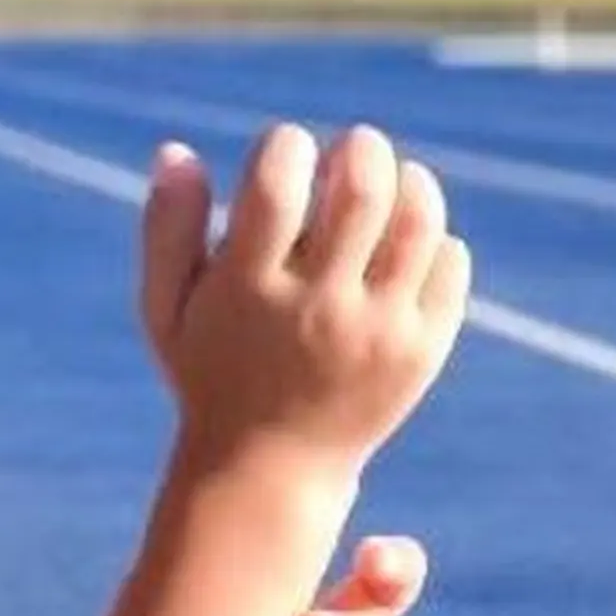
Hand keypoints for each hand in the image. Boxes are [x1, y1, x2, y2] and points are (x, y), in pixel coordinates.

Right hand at [137, 124, 470, 478]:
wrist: (271, 470)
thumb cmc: (212, 372)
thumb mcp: (167, 309)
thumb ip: (166, 229)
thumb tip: (177, 149)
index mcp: (249, 290)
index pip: (278, 184)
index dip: (286, 145)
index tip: (285, 152)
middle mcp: (317, 310)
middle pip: (361, 191)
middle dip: (360, 147)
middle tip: (351, 149)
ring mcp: (376, 333)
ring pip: (417, 223)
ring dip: (410, 180)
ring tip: (392, 180)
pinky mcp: (419, 352)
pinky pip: (449, 267)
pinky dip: (435, 237)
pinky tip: (404, 243)